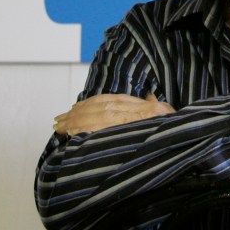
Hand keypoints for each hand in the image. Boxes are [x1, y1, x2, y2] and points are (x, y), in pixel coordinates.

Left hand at [53, 93, 174, 136]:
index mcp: (127, 102)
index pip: (101, 101)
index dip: (86, 105)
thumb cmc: (165, 119)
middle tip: (57, 122)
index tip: (73, 110)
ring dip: (72, 122)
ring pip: (89, 117)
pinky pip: (93, 128)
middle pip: (91, 108)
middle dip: (73, 115)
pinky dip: (80, 130)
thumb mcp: (160, 108)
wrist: (172, 126)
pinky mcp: (114, 127)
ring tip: (58, 128)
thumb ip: (153, 103)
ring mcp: (116, 117)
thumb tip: (151, 96)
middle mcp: (120, 107)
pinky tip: (70, 133)